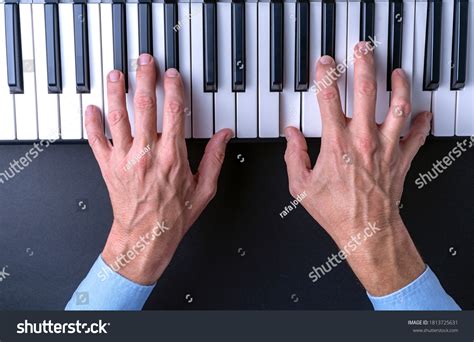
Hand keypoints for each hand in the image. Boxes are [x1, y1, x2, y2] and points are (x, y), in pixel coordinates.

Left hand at [85, 54, 232, 284]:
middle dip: (145, 79)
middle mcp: (146, 154)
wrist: (145, 237)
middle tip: (145, 62)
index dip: (173, 89)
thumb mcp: (204, 190)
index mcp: (172, 157)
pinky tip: (92, 108)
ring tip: (117, 74)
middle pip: (145, 107)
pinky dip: (92, 123)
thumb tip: (224, 136)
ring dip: (117, 93)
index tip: (172, 76)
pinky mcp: (108, 167)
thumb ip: (215, 159)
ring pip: (118, 117)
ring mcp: (124, 159)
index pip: (173, 112)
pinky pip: (96, 140)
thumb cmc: (173, 216)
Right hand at [284, 42, 429, 295]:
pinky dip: (422, 121)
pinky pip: (417, 134)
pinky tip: (421, 111)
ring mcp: (386, 147)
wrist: (367, 230)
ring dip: (398, 85)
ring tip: (396, 73)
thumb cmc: (337, 211)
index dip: (325, 75)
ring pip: (397, 106)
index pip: (328, 98)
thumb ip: (293, 156)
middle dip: (364, 64)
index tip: (325, 64)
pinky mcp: (402, 158)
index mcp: (336, 144)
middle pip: (366, 91)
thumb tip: (291, 135)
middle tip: (363, 50)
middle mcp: (363, 140)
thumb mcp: (301, 186)